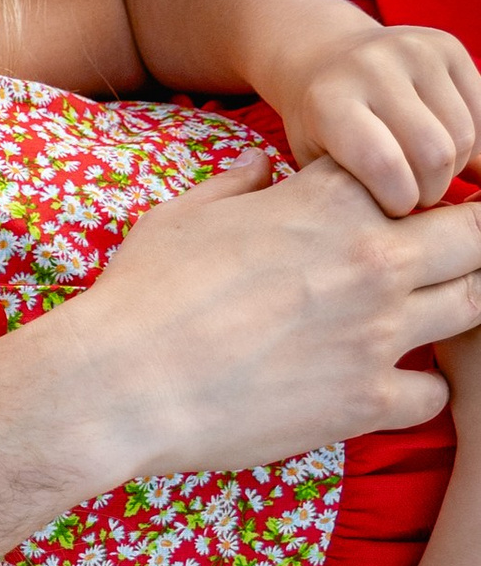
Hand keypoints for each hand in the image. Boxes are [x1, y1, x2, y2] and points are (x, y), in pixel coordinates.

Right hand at [58, 153, 480, 477]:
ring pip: (476, 306)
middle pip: (477, 234)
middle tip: (438, 261)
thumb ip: (236, 185)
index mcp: (331, 201)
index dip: (413, 190)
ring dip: (456, 307)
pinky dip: (418, 390)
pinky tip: (385, 387)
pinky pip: (436, 394)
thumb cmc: (142, 293)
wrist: (119, 382)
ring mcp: (378, 332)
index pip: (418, 173)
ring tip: (423, 318)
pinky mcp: (366, 400)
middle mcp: (372, 259)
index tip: (398, 208)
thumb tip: (261, 165)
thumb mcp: (182, 216)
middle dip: (467, 241)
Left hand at [268, 18, 480, 211]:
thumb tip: (422, 226)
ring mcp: (414, 50)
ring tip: (426, 172)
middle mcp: (372, 67)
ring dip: (454, 167)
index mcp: (329, 101)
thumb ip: (355, 192)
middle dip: (431, 189)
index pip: (383, 163)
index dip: (399, 200)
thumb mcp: (318, 162)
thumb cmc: (321, 128)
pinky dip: (473, 143)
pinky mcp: (447, 46)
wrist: (325, 57)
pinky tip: (449, 152)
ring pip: (465, 135)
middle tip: (414, 196)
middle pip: (434, 152)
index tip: (393, 211)